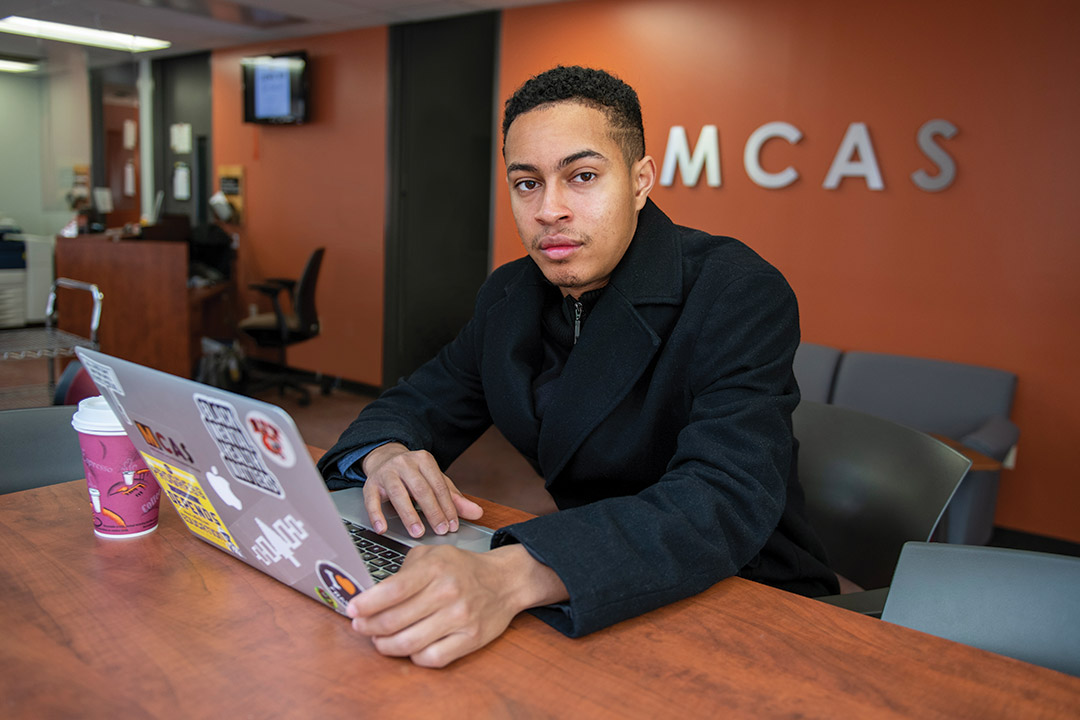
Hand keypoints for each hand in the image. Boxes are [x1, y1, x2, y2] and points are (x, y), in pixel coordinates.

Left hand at [346, 543, 567, 667]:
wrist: (504, 581)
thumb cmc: (463, 568)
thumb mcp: (433, 555)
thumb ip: (404, 572)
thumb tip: (372, 595)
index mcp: (436, 568)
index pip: (392, 590)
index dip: (366, 604)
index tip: (351, 610)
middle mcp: (447, 592)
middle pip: (394, 620)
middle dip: (369, 627)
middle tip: (360, 627)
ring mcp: (460, 618)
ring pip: (409, 643)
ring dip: (385, 645)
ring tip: (379, 639)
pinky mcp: (469, 639)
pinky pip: (431, 658)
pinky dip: (413, 657)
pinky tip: (409, 647)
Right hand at [361, 443, 482, 537]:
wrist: (384, 459)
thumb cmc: (414, 475)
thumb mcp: (435, 482)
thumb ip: (454, 498)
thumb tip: (477, 513)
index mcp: (424, 460)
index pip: (439, 486)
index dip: (447, 506)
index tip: (453, 525)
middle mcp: (405, 463)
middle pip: (420, 489)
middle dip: (432, 511)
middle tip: (440, 531)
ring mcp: (386, 472)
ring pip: (398, 493)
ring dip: (409, 515)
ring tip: (418, 532)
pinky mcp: (370, 484)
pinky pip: (371, 500)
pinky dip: (376, 515)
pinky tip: (383, 528)